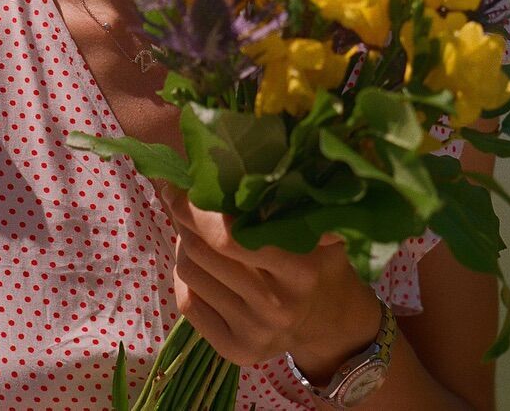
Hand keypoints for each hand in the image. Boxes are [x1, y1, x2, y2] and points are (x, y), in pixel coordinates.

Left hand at [159, 186, 384, 378]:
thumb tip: (248, 158)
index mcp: (299, 270)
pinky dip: (186, 277)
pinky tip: (200, 262)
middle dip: (184, 218)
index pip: (228, 236)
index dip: (195, 207)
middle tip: (181, 198)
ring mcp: (254, 333)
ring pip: (189, 273)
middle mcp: (276, 306)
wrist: (330, 323)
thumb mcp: (320, 228)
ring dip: (183, 244)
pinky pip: (189, 303)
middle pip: (201, 252)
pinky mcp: (235, 351)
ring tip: (194, 230)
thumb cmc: (319, 260)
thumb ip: (292, 201)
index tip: (179, 183)